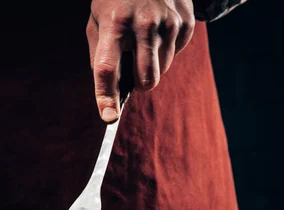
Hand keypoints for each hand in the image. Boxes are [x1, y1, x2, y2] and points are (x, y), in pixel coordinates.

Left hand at [87, 0, 194, 121]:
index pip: (108, 68)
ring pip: (163, 71)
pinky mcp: (186, 23)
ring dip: (152, 64)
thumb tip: (109, 91)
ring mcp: (169, 23)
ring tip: (144, 39)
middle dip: (139, 84)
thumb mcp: (97, 19)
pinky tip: (158, 30)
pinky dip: (165, 50)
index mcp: (115, 23)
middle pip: (147, 80)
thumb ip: (100, 55)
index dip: (106, 96)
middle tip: (132, 70)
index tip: (108, 116)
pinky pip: (175, 55)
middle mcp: (144, 24)